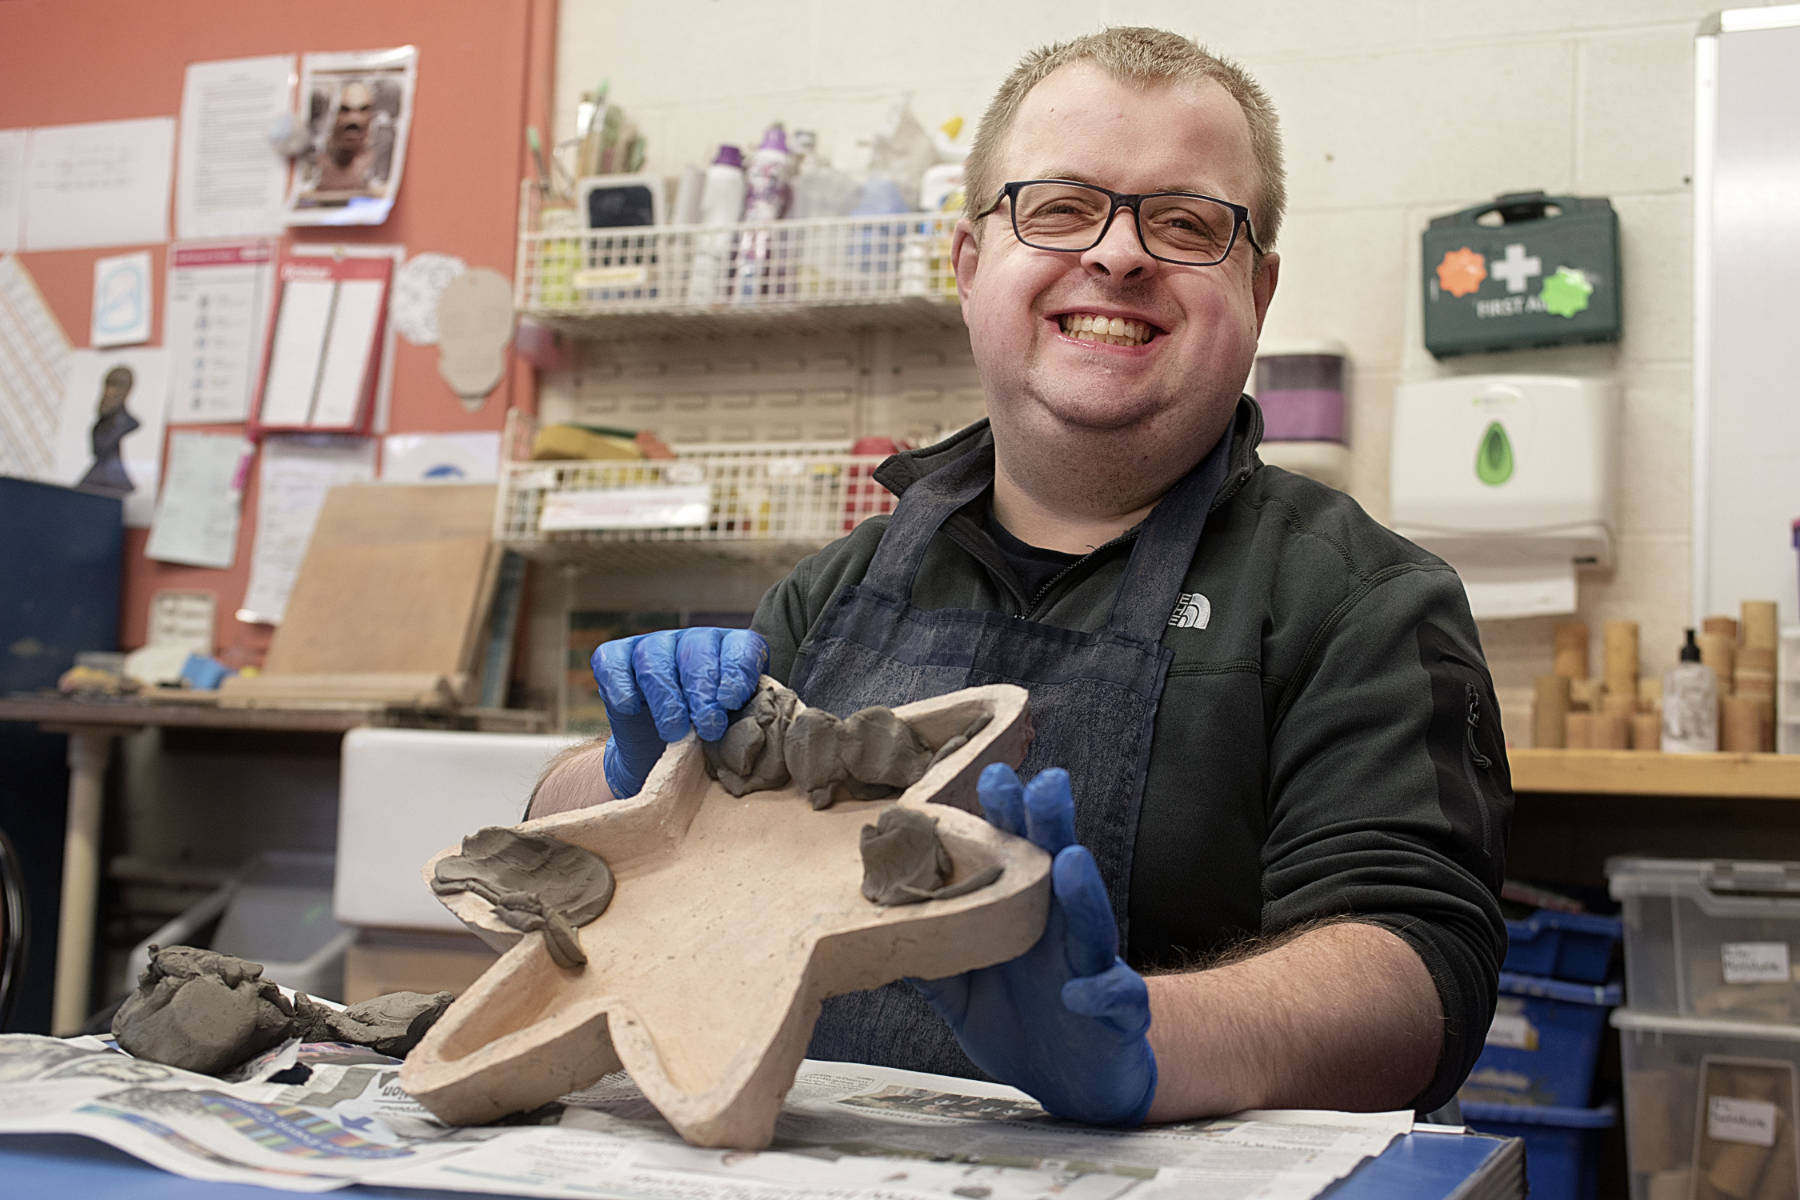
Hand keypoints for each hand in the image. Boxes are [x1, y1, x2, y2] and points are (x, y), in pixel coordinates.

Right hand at [592, 628, 766, 797]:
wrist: (658, 758)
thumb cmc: (705, 742)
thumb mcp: (734, 732)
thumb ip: (748, 721)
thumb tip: (762, 728)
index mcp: (731, 651)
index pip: (740, 647)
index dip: (736, 671)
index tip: (731, 701)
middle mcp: (692, 641)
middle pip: (697, 651)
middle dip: (703, 690)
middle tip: (708, 726)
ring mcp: (652, 646)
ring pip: (655, 659)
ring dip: (666, 697)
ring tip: (675, 731)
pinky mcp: (615, 659)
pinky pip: (614, 663)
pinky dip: (621, 685)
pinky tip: (631, 708)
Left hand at [910, 764, 1156, 1124]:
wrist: (1072, 1085)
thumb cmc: (1019, 1022)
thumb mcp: (963, 996)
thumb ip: (931, 962)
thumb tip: (874, 929)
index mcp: (1025, 918)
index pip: (1016, 859)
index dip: (1006, 819)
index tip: (991, 775)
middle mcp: (1062, 932)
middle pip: (1059, 870)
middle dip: (1053, 825)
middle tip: (1046, 781)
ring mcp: (1094, 969)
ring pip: (1093, 925)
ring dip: (1084, 894)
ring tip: (1071, 860)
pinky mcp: (1119, 1014)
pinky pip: (1116, 998)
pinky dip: (1101, 992)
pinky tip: (1079, 991)